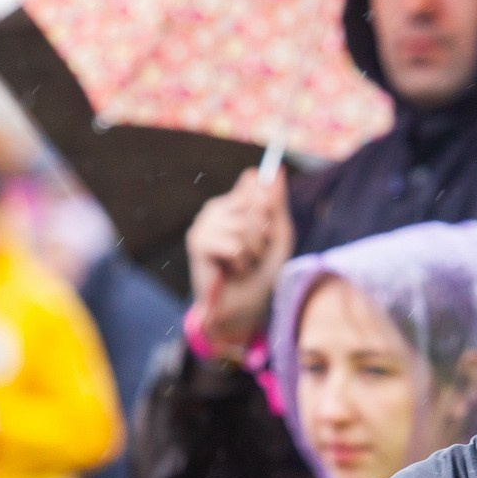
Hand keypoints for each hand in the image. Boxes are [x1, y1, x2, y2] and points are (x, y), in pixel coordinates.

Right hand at [184, 169, 292, 351]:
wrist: (242, 307)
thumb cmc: (261, 273)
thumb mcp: (278, 235)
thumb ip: (276, 203)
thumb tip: (276, 170)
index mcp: (235, 202)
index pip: (256, 184)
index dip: (269, 209)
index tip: (268, 231)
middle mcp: (216, 208)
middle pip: (255, 205)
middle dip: (264, 235)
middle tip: (254, 254)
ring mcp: (204, 223)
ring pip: (245, 226)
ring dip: (253, 252)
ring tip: (243, 263)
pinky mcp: (198, 242)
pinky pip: (234, 244)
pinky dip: (240, 261)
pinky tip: (231, 270)